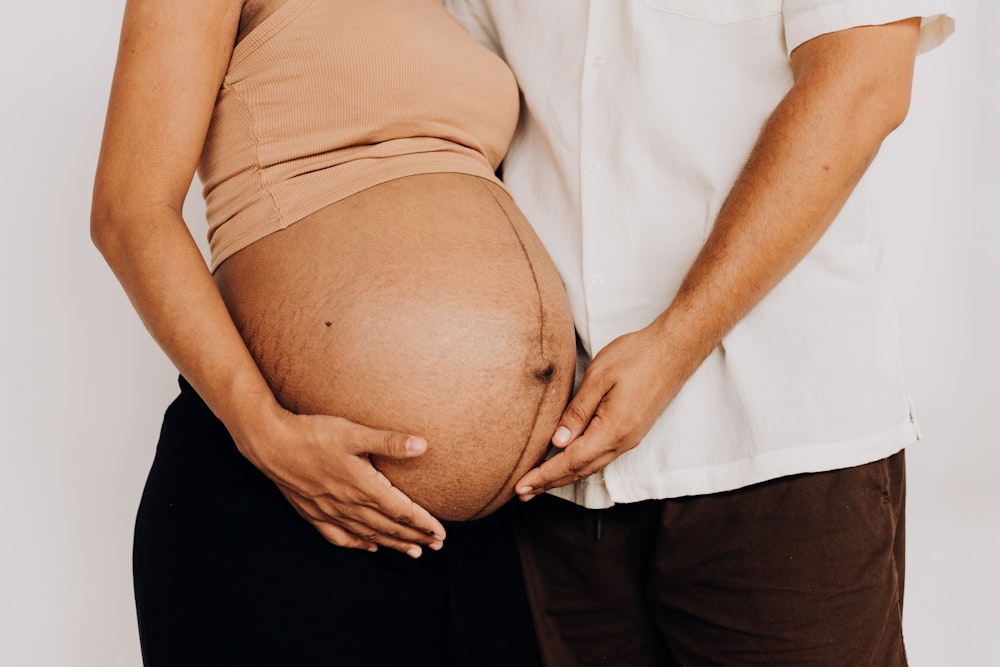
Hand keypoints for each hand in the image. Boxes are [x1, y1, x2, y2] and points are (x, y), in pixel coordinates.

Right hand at [240, 406, 445, 557]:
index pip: (401, 511)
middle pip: (388, 526)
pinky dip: (357, 544)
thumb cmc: (314, 434)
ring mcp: (330, 511)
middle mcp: (348, 504)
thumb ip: (389, 442)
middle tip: (436, 546)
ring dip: (392, 543)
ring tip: (413, 552)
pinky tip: (368, 547)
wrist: (270, 443)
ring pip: (367, 534)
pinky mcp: (313, 512)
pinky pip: (339, 536)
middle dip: (414, 537)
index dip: (423, 523)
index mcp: (363, 486)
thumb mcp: (354, 432)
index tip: (441, 534)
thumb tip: (422, 446)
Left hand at [514, 322, 686, 499]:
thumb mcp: (599, 377)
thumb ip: (577, 411)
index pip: (571, 462)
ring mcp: (630, 438)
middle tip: (522, 493)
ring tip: (539, 483)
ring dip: (564, 476)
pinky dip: (580, 464)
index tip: (522, 486)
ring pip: (591, 466)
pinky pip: (601, 456)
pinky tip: (568, 463)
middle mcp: (623, 441)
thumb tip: (558, 442)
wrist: (675, 349)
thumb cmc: (637, 356)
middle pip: (580, 471)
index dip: (544, 476)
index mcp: (613, 429)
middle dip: (550, 483)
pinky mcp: (633, 431)